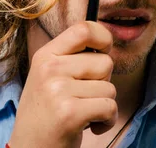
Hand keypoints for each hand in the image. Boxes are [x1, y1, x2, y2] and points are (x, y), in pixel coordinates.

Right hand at [8, 21, 116, 147]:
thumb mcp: (49, 76)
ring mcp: (58, 90)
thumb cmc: (46, 113)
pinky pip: (109, 107)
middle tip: (83, 97)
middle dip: (103, 82)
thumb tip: (106, 40)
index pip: (83, 29)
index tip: (104, 51)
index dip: (103, 37)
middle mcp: (49, 68)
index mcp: (45, 55)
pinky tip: (91, 126)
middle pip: (104, 62)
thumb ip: (72, 57)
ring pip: (109, 87)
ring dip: (104, 105)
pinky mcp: (70, 112)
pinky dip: (107, 120)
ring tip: (84, 113)